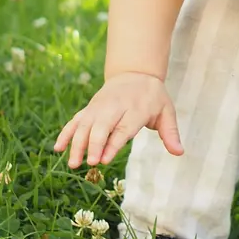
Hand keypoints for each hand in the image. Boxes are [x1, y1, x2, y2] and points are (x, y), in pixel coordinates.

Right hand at [53, 72, 183, 167]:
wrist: (135, 74)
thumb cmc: (153, 97)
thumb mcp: (166, 112)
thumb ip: (170, 133)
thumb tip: (179, 152)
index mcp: (135, 109)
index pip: (122, 128)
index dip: (112, 144)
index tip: (105, 160)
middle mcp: (114, 107)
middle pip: (100, 127)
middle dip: (93, 145)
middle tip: (90, 164)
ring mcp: (99, 107)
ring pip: (84, 125)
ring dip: (76, 144)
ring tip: (72, 164)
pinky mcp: (89, 109)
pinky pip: (75, 121)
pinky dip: (66, 133)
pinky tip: (58, 149)